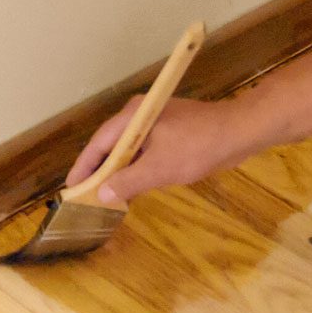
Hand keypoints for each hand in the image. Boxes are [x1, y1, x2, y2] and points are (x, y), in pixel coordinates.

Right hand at [66, 96, 256, 203]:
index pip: (98, 144)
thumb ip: (129, 181)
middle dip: (98, 171)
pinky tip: (133, 187)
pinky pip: (145, 152)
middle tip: (84, 196)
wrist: (240, 131)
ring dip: (118, 172)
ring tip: (104, 197)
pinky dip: (137, 169)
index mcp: (133, 117)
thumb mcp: (160, 168)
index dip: (83, 168)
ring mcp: (156, 123)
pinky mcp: (170, 132)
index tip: (70, 189)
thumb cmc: (199, 146)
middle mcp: (139, 115)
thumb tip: (103, 194)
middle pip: (110, 145)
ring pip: (128, 150)